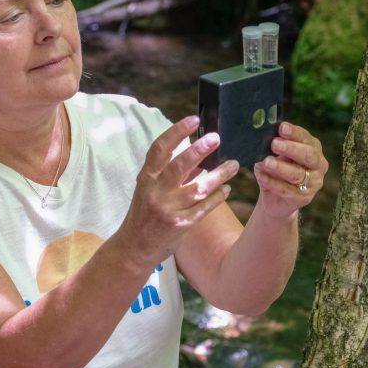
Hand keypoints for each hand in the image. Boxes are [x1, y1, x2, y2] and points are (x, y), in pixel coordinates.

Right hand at [117, 116, 239, 263]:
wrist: (134, 247)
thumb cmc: (143, 215)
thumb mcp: (149, 189)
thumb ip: (169, 172)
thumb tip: (194, 154)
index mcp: (146, 178)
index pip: (160, 149)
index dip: (176, 131)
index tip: (193, 120)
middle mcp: (155, 192)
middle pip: (179, 165)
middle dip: (199, 150)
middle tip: (216, 138)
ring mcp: (168, 209)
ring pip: (199, 188)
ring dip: (219, 175)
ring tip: (233, 165)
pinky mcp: (181, 225)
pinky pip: (204, 207)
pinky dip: (217, 197)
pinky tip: (226, 189)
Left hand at [253, 122, 327, 220]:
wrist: (275, 198)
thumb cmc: (275, 170)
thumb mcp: (272, 154)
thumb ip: (272, 146)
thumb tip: (262, 136)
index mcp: (312, 147)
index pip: (305, 138)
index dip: (294, 132)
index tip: (281, 127)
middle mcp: (318, 164)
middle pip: (308, 155)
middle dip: (291, 149)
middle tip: (274, 144)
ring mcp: (314, 182)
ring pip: (298, 174)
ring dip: (281, 167)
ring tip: (266, 162)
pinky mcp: (304, 198)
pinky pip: (288, 191)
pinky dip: (274, 184)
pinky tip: (262, 178)